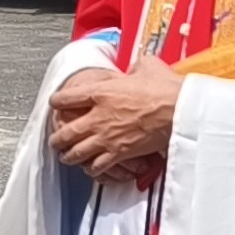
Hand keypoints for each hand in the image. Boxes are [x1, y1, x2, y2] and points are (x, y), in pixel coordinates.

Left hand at [46, 63, 179, 177]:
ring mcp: (107, 137)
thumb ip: (135, 67)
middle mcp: (98, 116)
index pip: (66, 97)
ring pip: (76, 152)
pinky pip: (98, 166)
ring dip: (69, 155)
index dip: (57, 101)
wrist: (179, 110)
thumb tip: (136, 67)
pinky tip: (92, 168)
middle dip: (57, 137)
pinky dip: (93, 169)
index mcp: (101, 92)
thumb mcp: (147, 66)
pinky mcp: (120, 153)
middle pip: (66, 131)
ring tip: (66, 157)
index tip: (56, 103)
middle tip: (55, 140)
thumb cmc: (165, 88)